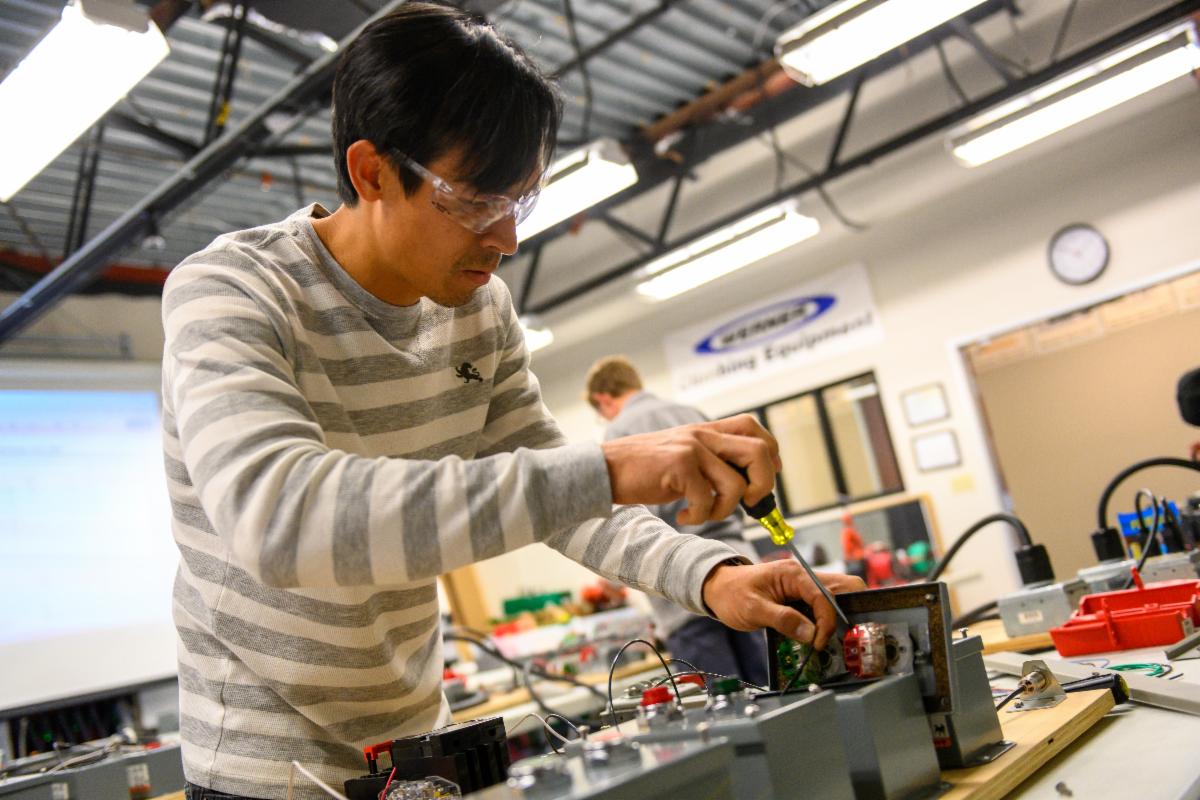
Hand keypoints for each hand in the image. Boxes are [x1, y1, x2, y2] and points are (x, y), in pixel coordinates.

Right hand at [600, 414, 781, 524]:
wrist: (605, 469)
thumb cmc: (644, 470)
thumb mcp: (682, 456)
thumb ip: (711, 462)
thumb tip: (748, 486)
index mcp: (706, 430)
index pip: (754, 428)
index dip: (768, 455)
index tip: (758, 481)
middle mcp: (702, 434)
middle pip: (759, 452)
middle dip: (763, 485)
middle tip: (748, 504)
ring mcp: (691, 448)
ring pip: (736, 484)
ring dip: (725, 510)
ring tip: (702, 513)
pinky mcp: (678, 466)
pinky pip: (706, 500)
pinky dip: (698, 516)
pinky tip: (682, 515)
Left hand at [701, 560, 865, 649]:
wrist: (718, 588)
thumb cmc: (732, 593)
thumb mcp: (753, 609)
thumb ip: (783, 620)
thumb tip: (810, 633)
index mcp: (793, 574)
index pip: (824, 596)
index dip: (826, 622)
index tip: (818, 643)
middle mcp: (804, 577)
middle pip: (843, 587)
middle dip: (848, 611)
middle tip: (845, 636)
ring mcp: (804, 586)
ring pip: (837, 597)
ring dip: (838, 618)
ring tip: (834, 639)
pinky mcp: (801, 597)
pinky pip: (823, 607)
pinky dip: (826, 621)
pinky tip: (821, 636)